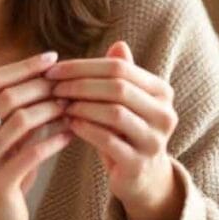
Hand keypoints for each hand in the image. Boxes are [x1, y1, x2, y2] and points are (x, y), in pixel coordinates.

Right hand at [0, 50, 73, 219]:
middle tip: (67, 83)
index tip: (52, 58)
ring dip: (52, 110)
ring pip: (22, 121)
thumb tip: (46, 68)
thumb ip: (11, 105)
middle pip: (7, 97)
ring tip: (71, 105)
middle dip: (42, 86)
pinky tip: (71, 133)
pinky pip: (33, 152)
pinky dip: (55, 139)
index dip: (24, 66)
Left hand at [44, 41, 178, 218]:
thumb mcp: (125, 101)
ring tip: (59, 105)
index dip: (83, 66)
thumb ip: (122, 74)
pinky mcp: (139, 164)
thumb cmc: (125, 130)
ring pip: (114, 113)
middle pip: (118, 87)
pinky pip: (109, 140)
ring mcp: (155, 140)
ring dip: (81, 106)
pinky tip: (69, 124)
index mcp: (161, 91)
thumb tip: (119, 43)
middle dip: (80, 84)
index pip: (119, 67)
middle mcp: (165, 113)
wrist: (140, 176)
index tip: (54, 69)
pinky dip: (85, 129)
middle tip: (53, 86)